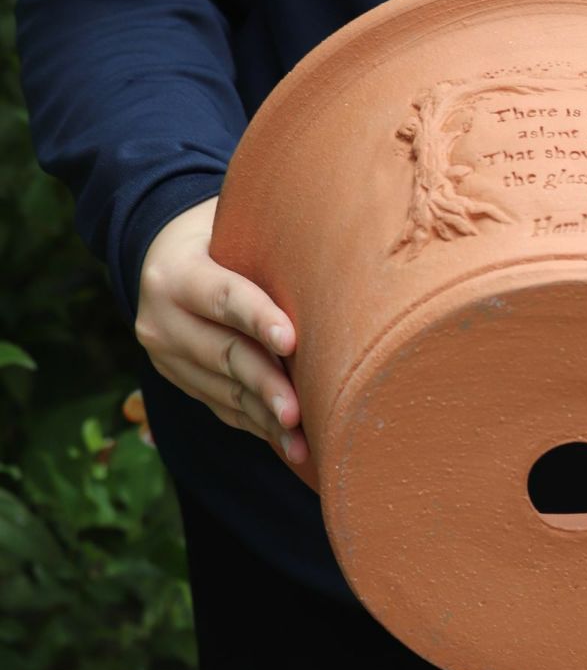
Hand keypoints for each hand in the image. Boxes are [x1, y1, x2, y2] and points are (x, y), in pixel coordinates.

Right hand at [135, 196, 308, 463]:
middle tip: (297, 412)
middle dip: (265, 385)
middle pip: (224, 354)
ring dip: (265, 417)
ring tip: (301, 442)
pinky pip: (222, 408)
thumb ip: (272, 240)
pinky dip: (258, 425)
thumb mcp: (237, 225)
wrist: (168, 258)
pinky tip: (289, 444)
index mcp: (177, 272)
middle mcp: (162, 319)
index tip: (292, 342)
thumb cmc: (226, 236)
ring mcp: (167, 357)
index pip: (223, 297)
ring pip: (223, 391)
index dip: (257, 319)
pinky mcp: (180, 381)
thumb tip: (341, 239)